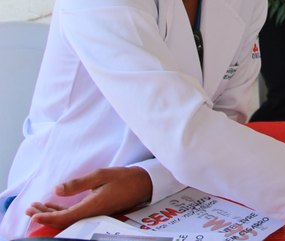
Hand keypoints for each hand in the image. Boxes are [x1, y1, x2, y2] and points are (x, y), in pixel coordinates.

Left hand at [26, 167, 151, 229]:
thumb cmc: (125, 178)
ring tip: (37, 207)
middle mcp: (92, 214)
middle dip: (45, 215)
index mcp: (93, 206)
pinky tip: (54, 205)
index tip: (34, 215)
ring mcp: (94, 213)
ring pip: (68, 218)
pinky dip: (62, 211)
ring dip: (52, 213)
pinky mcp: (96, 210)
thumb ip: (78, 183)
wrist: (144, 184)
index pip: (65, 217)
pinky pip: (75, 214)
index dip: (48, 217)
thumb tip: (57, 189)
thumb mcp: (101, 175)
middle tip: (30, 209)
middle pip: (64, 220)